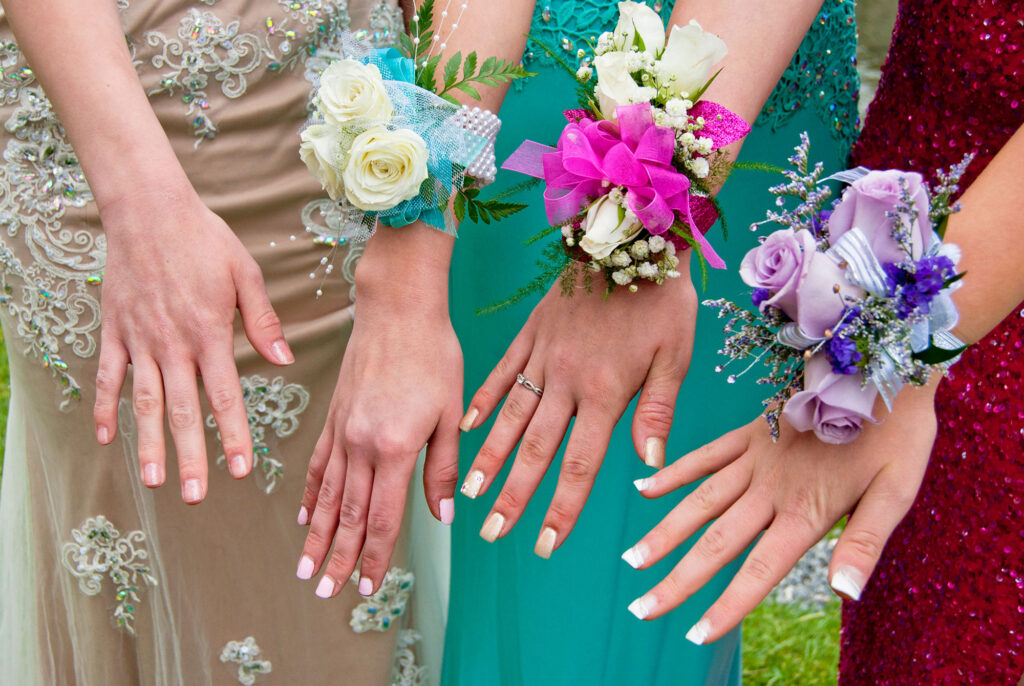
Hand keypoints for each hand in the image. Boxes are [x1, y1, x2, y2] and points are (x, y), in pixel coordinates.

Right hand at [94, 186, 292, 503]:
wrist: (148, 208)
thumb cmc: (204, 238)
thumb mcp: (244, 273)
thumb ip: (263, 320)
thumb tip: (286, 359)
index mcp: (210, 332)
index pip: (226, 395)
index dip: (233, 434)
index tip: (241, 470)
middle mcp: (173, 343)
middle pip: (183, 410)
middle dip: (189, 456)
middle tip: (195, 497)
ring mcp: (139, 339)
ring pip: (145, 401)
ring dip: (148, 443)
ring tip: (151, 481)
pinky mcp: (114, 330)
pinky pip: (107, 375)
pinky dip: (104, 406)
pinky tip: (105, 437)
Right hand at [295, 227, 461, 596]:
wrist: (398, 307)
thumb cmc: (434, 354)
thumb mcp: (451, 413)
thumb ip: (442, 468)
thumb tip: (442, 517)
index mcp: (394, 446)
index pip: (384, 517)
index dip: (376, 557)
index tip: (368, 588)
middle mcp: (360, 444)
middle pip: (349, 515)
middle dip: (338, 558)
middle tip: (326, 593)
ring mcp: (341, 429)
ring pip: (327, 495)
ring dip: (317, 536)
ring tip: (305, 569)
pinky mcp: (333, 414)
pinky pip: (317, 463)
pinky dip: (310, 494)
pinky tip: (305, 516)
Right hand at [460, 260, 696, 557]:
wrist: (632, 233)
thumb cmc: (662, 297)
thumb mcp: (676, 354)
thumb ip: (658, 410)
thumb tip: (649, 466)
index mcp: (607, 392)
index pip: (580, 464)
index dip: (562, 508)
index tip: (544, 543)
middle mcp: (567, 381)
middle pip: (535, 450)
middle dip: (514, 497)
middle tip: (493, 533)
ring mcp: (543, 355)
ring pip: (510, 417)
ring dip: (488, 459)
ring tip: (469, 494)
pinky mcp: (530, 333)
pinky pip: (501, 372)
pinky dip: (482, 400)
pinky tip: (463, 426)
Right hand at [622, 381, 938, 643]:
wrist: (887, 364)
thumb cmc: (900, 433)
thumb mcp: (898, 491)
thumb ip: (865, 543)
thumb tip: (843, 594)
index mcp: (806, 510)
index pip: (758, 570)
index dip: (726, 604)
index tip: (693, 634)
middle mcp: (771, 487)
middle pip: (716, 543)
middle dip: (677, 580)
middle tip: (640, 609)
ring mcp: (756, 456)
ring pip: (700, 502)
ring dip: (664, 533)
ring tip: (632, 560)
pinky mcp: (751, 431)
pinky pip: (705, 455)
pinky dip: (674, 472)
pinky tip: (643, 487)